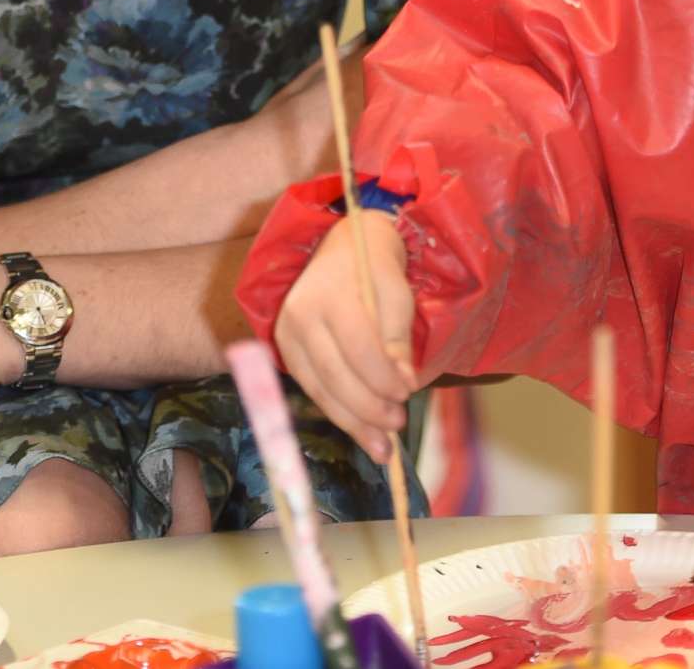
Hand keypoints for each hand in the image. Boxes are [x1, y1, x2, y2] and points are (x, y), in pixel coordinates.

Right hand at [274, 212, 415, 460]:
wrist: (342, 246)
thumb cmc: (375, 267)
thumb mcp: (397, 292)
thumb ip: (398, 338)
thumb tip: (404, 385)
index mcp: (329, 295)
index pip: (357, 347)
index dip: (382, 377)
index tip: (407, 394)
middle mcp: (300, 317)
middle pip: (334, 375)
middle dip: (368, 408)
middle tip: (397, 426)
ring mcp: (287, 335)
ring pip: (320, 389)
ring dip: (352, 423)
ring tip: (381, 447)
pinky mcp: (286, 351)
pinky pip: (313, 389)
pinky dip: (338, 413)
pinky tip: (361, 431)